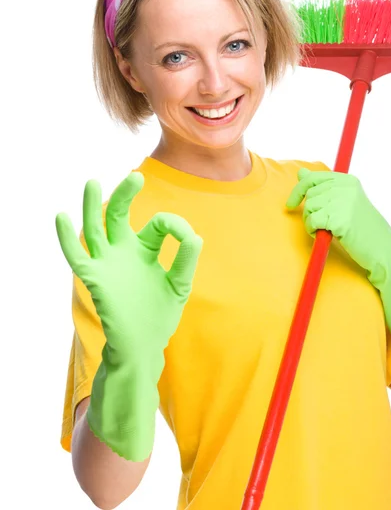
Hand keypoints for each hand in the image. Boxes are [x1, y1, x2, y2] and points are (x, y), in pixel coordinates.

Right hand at [56, 171, 202, 360]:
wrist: (143, 346)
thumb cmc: (160, 315)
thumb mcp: (179, 285)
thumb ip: (186, 260)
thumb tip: (194, 236)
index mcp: (147, 250)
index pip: (158, 224)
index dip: (174, 224)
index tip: (186, 237)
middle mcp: (125, 251)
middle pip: (119, 215)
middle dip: (125, 195)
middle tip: (135, 178)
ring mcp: (108, 263)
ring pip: (96, 228)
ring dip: (92, 206)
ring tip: (93, 183)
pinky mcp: (95, 278)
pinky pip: (77, 255)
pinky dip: (66, 237)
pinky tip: (62, 217)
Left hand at [285, 168, 390, 277]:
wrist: (383, 250)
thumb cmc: (362, 229)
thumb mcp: (344, 203)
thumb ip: (323, 188)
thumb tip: (301, 172)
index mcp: (348, 180)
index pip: (313, 178)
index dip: (298, 191)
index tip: (290, 205)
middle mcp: (345, 187)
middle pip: (309, 195)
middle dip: (309, 212)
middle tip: (322, 224)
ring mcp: (342, 202)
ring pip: (309, 208)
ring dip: (311, 222)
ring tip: (328, 230)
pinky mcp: (338, 219)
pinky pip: (311, 221)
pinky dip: (313, 231)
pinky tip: (327, 236)